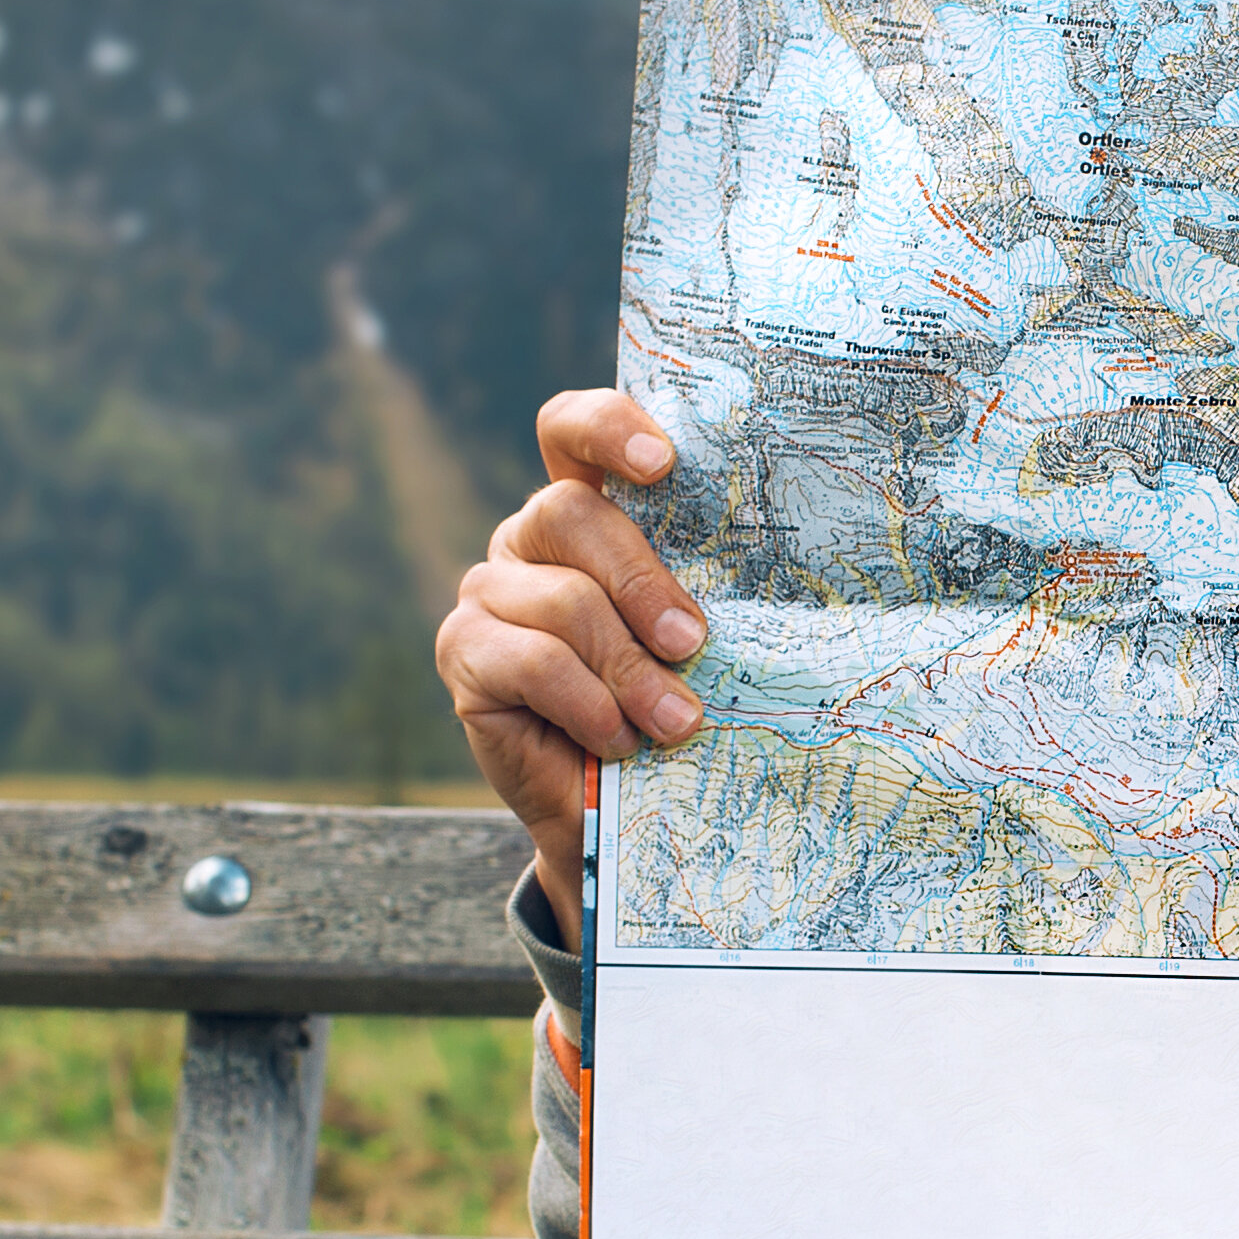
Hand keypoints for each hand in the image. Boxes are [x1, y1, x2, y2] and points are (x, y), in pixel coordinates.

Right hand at [436, 387, 711, 940]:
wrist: (613, 811)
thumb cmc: (665, 704)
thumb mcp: (690, 638)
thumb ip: (701, 590)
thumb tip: (775, 571)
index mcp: (584, 513)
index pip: (570, 431)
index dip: (607, 428)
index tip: (664, 463)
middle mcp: (526, 540)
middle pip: (570, 513)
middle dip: (643, 581)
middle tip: (692, 641)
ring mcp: (487, 593)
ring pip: (563, 601)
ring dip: (631, 669)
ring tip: (677, 722)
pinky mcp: (463, 653)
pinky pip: (533, 662)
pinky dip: (588, 703)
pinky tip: (617, 739)